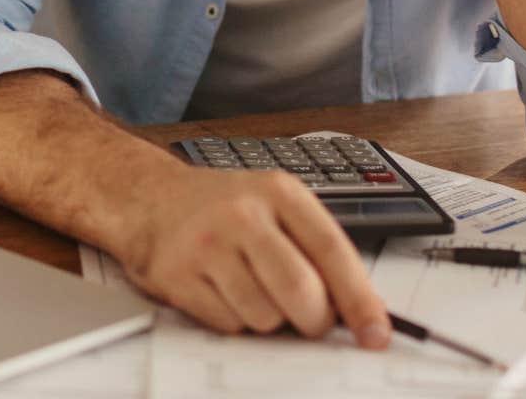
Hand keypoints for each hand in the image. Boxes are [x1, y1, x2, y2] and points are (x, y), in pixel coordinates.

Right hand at [117, 165, 391, 346]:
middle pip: (301, 291)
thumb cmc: (222, 207)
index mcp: (279, 192)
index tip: (375, 332)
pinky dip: (234, 321)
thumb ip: (318, 250)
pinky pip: (227, 325)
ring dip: (267, 319)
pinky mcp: (178, 275)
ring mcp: (207, 244)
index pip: (333, 252)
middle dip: (313, 320)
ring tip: (252, 290)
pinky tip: (223, 292)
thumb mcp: (276, 207)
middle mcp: (243, 214)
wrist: (150, 199)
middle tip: (309, 319)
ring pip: (264, 317)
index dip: (360, 299)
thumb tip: (362, 309)